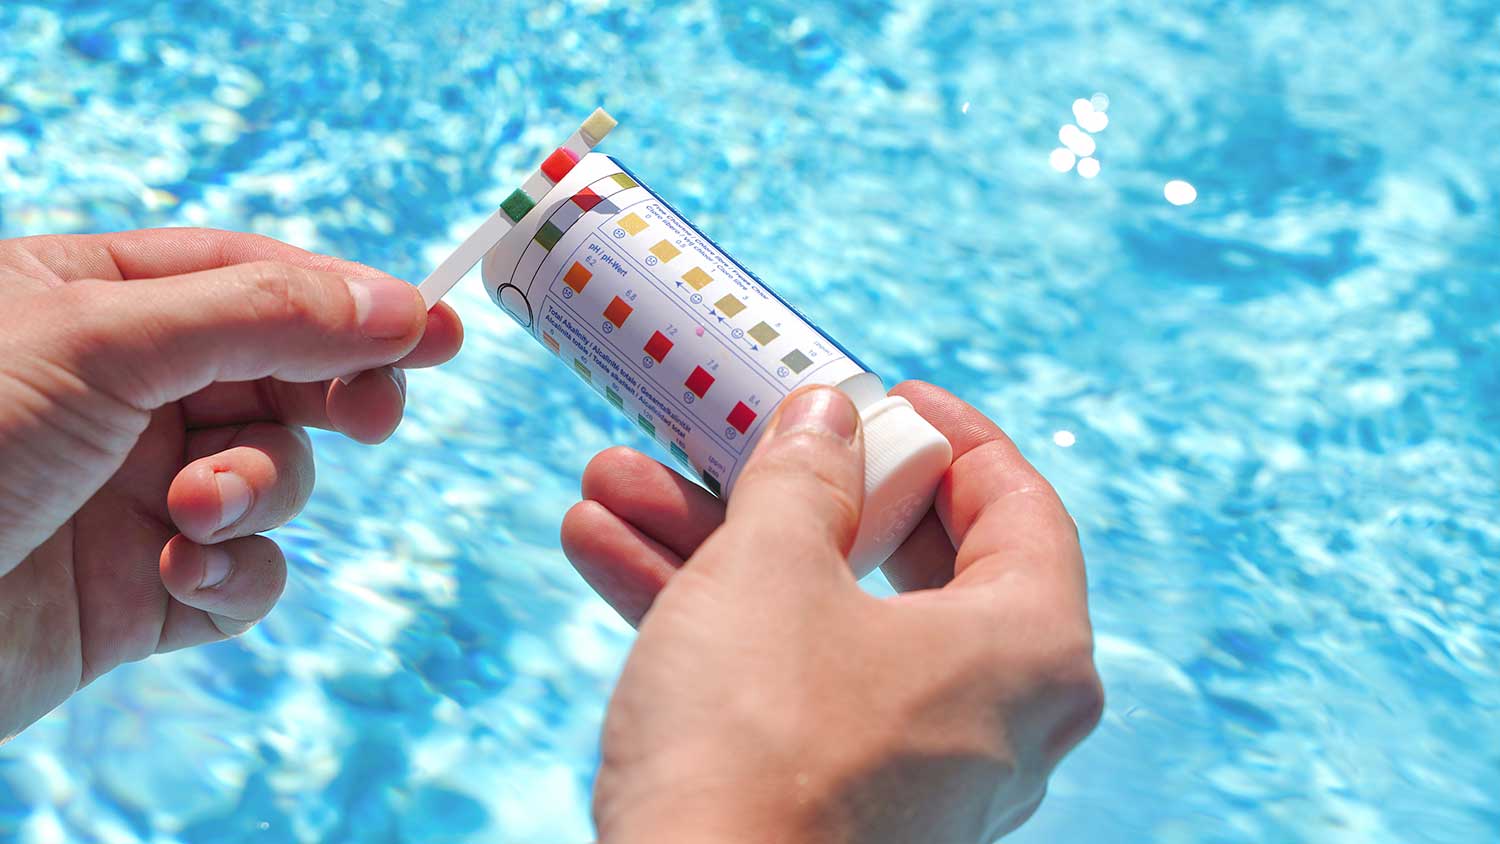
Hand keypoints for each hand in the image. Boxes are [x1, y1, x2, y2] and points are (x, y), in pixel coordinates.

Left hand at [0, 228, 461, 740]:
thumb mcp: (105, 342)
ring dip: (257, 492)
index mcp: (92, 298)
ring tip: (195, 511)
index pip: (252, 275)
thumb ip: (265, 315)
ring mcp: (135, 491)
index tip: (435, 327)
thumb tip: (401, 304)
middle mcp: (121, 390)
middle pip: (282, 373)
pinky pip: (246, 575)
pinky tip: (180, 578)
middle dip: (329, 395)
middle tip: (370, 414)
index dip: (348, 298)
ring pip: (274, 475)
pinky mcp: (144, 592)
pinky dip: (233, 576)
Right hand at [561, 382, 1102, 842]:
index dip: (949, 434)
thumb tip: (826, 418)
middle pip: (899, 561)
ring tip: (613, 483)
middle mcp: (993, 716)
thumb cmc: (760, 741)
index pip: (1018, 505)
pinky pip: (787, 686)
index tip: (885, 395)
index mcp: (1028, 647)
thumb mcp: (771, 568)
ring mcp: (917, 770)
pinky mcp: (841, 807)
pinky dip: (710, 623)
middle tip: (733, 434)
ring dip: (711, 546)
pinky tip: (607, 553)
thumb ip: (805, 476)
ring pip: (819, 620)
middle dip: (785, 489)